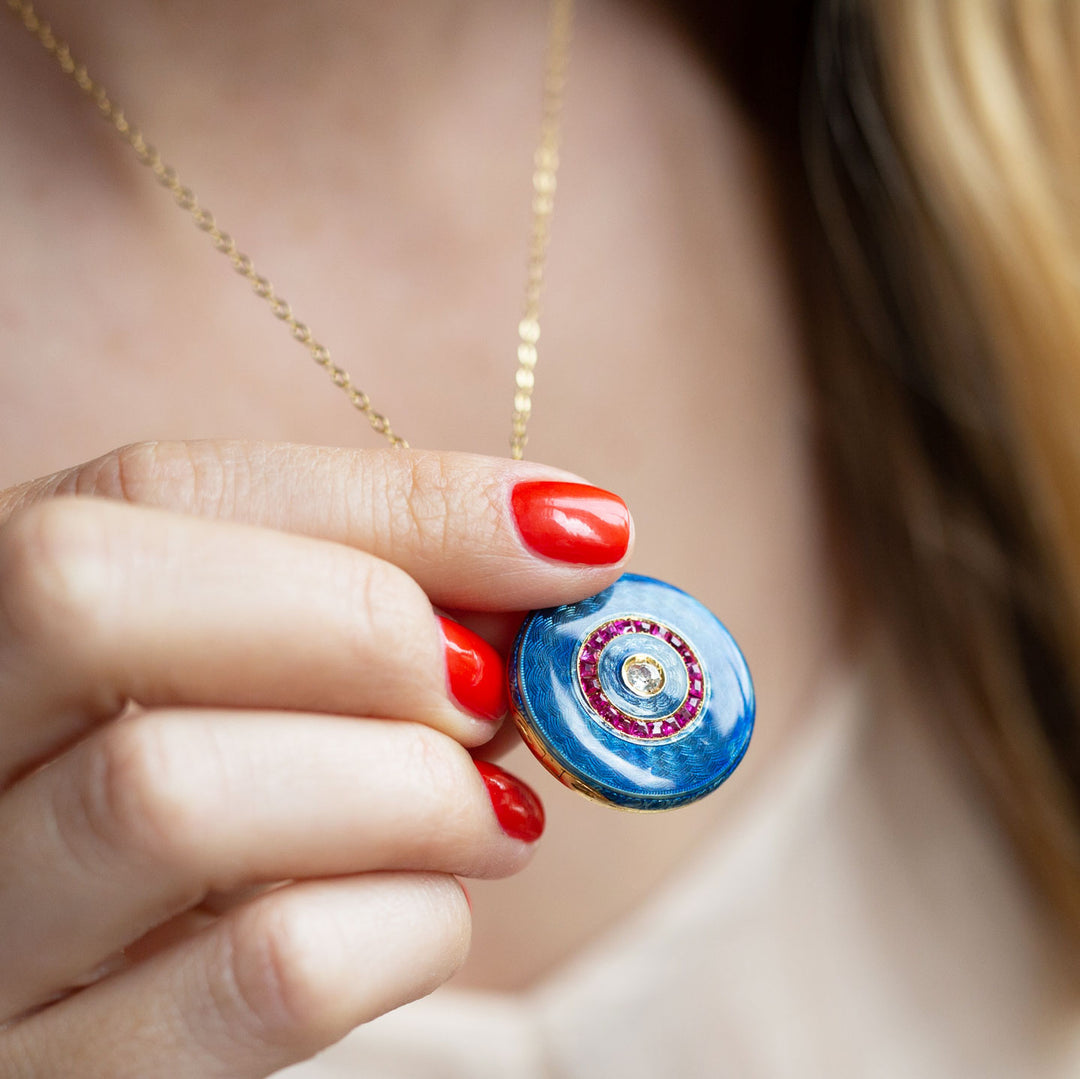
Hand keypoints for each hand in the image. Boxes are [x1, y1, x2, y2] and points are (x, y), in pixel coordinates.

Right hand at [0, 441, 631, 1077]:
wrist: (127, 975)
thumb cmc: (225, 777)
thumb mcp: (258, 669)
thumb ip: (376, 588)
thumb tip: (573, 538)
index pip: (160, 489)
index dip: (395, 501)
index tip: (578, 532)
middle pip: (97, 603)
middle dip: (360, 627)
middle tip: (490, 690)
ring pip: (171, 797)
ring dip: (409, 791)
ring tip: (493, 811)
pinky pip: (255, 983)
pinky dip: (403, 930)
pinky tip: (436, 911)